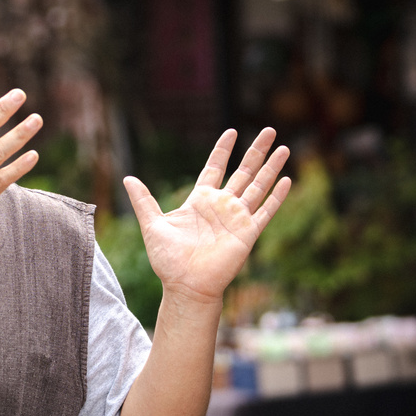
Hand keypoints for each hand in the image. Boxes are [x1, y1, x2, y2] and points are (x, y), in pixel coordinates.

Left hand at [123, 128, 290, 303]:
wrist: (185, 285)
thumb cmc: (167, 259)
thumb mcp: (152, 224)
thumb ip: (143, 200)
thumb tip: (127, 178)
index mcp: (200, 200)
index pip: (214, 168)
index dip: (223, 150)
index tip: (231, 132)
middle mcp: (221, 206)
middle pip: (243, 171)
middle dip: (256, 151)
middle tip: (269, 130)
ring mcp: (236, 218)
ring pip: (258, 186)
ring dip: (271, 168)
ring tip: (284, 148)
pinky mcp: (248, 233)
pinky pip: (265, 211)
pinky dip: (277, 196)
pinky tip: (288, 179)